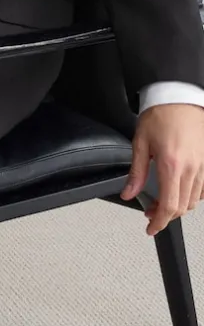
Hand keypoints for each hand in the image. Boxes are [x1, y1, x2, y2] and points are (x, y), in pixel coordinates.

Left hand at [120, 103, 203, 235]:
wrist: (179, 97)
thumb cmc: (161, 115)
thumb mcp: (140, 143)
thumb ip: (136, 172)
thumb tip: (128, 193)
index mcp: (171, 164)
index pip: (169, 205)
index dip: (159, 222)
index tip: (151, 228)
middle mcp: (191, 167)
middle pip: (182, 206)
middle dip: (165, 216)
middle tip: (150, 214)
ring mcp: (203, 165)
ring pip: (193, 200)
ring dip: (177, 206)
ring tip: (161, 202)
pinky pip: (202, 188)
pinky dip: (190, 196)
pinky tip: (178, 191)